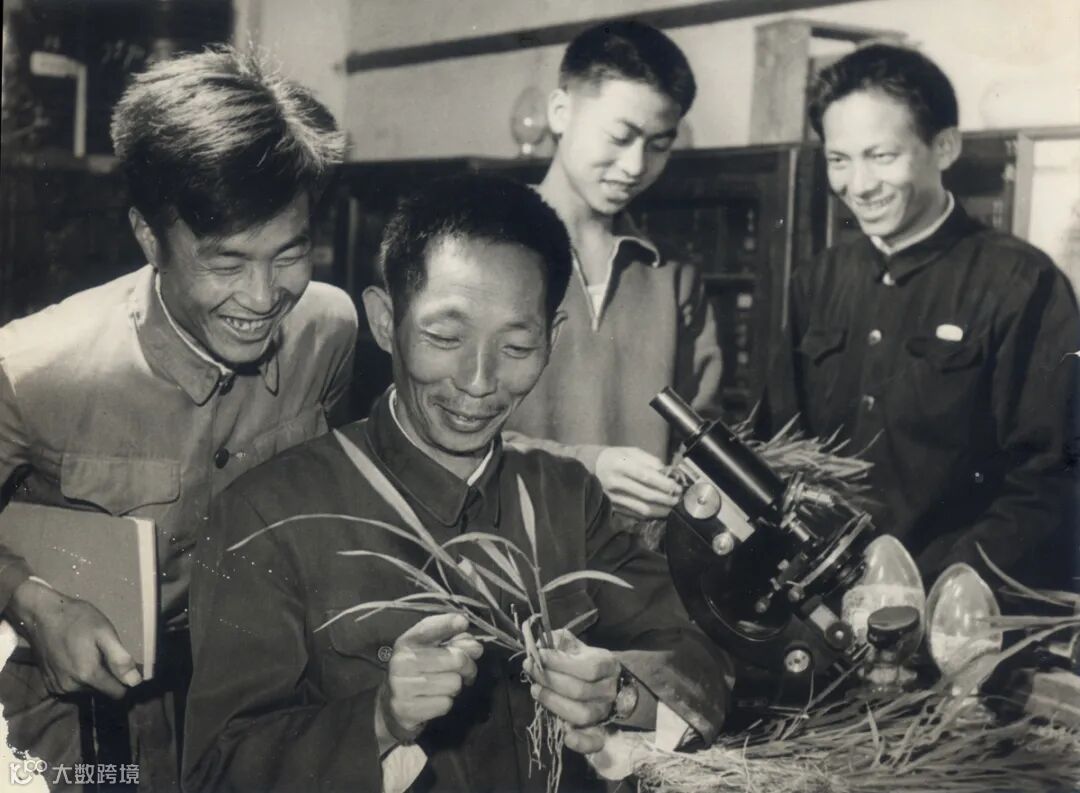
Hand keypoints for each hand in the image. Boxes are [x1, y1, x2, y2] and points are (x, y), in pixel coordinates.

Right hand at [6, 579, 141, 698]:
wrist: (42, 615)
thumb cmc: (77, 620)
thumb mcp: (104, 633)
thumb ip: (120, 659)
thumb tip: (135, 682)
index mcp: (88, 675)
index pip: (117, 693)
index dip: (126, 682)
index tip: (126, 667)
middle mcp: (71, 687)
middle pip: (102, 690)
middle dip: (107, 676)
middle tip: (104, 653)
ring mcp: (58, 687)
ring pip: (87, 689)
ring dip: (92, 676)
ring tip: (89, 653)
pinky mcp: (49, 683)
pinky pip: (72, 686)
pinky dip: (78, 676)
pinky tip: (76, 658)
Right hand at [376, 613, 482, 748]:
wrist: (393, 703)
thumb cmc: (420, 671)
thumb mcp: (434, 650)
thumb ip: (456, 642)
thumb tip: (475, 647)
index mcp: (407, 642)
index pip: (428, 628)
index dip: (448, 623)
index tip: (462, 622)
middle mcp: (402, 661)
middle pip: (457, 659)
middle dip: (467, 666)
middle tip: (464, 671)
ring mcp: (402, 686)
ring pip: (454, 684)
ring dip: (455, 687)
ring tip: (444, 686)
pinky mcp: (407, 709)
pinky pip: (445, 704)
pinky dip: (445, 703)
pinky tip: (434, 700)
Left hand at [524, 629, 618, 754]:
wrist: (607, 682)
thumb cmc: (584, 661)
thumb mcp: (574, 646)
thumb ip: (557, 641)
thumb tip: (537, 645)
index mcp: (607, 665)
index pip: (587, 668)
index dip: (560, 663)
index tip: (538, 656)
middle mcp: (609, 690)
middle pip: (581, 691)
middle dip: (550, 681)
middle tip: (531, 671)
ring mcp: (604, 712)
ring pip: (582, 715)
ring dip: (554, 703)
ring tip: (536, 690)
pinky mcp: (599, 731)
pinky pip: (594, 741)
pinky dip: (581, 742)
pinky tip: (566, 735)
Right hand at [595, 447, 681, 518]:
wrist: (590, 468)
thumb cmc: (615, 458)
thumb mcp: (631, 452)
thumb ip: (650, 461)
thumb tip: (668, 473)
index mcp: (620, 465)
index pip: (646, 476)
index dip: (664, 484)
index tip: (677, 487)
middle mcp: (616, 482)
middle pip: (646, 494)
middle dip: (666, 498)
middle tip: (679, 499)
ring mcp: (614, 498)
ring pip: (642, 508)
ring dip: (661, 510)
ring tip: (673, 508)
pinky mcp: (614, 507)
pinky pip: (636, 514)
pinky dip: (651, 515)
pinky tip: (660, 512)